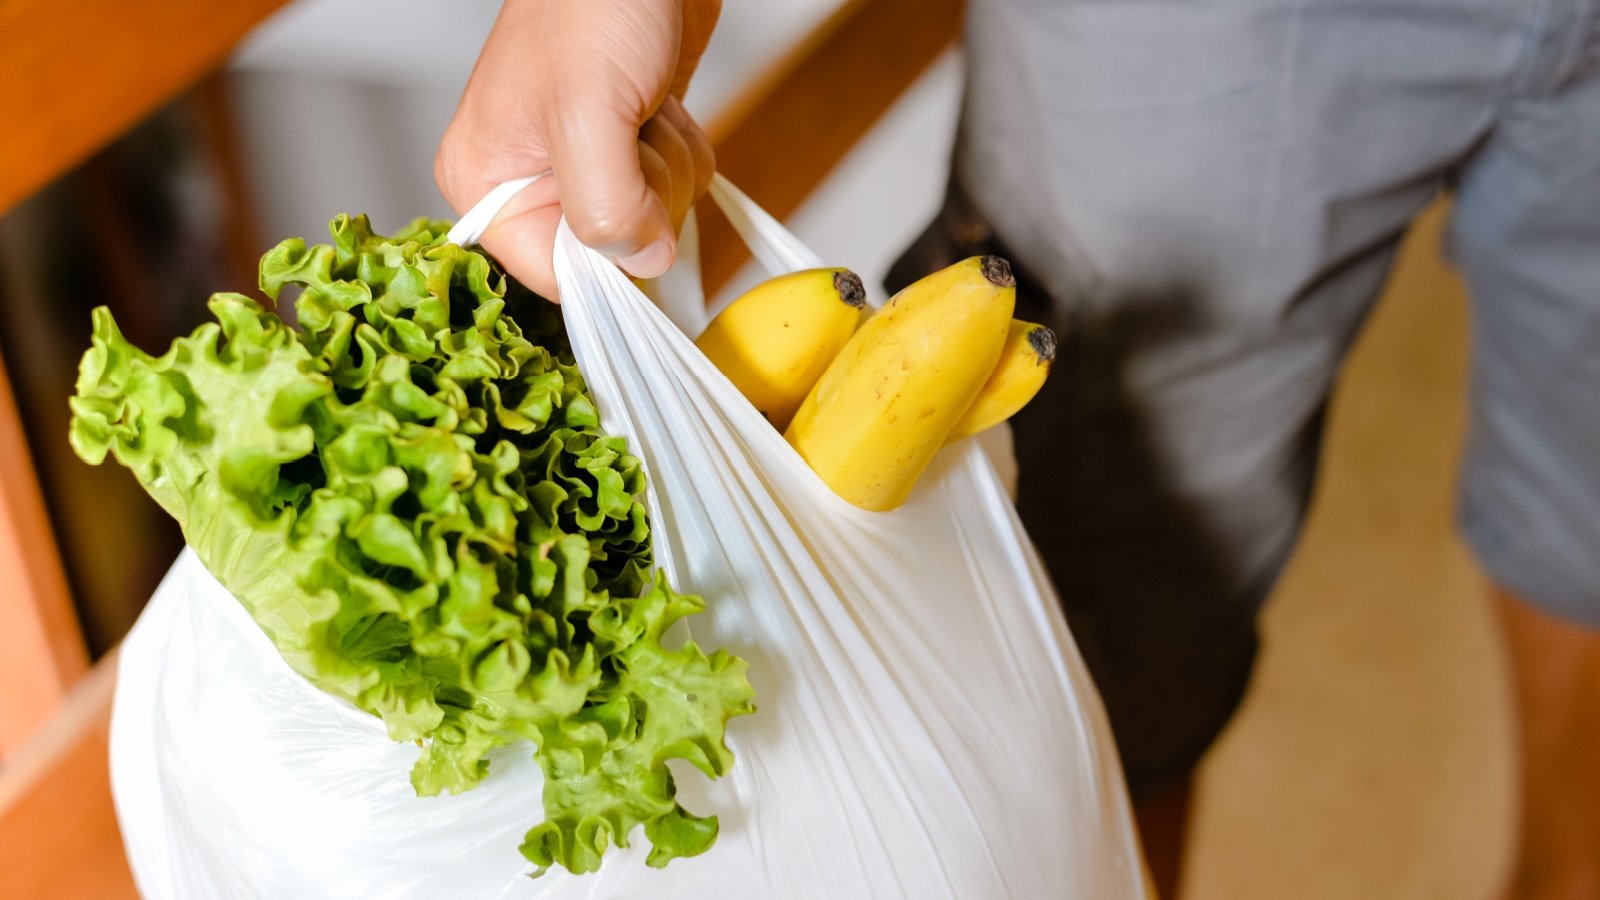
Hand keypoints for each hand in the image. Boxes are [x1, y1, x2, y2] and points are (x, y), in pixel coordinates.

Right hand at [436, 0, 720, 298]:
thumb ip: (603, 207)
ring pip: (654, 221)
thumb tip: (639, 260)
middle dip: (645, 195)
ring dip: (669, 165)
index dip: (607, 262)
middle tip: (628, 130)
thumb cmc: (589, 5)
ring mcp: (585, 165)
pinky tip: (660, 104)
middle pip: (612, 253)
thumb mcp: (586, 113)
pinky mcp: (630, 147)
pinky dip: (685, 149)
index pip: (553, 278)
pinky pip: (677, 187)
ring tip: (641, 105)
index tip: (633, 211)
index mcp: (488, 184)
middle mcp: (531, 182)